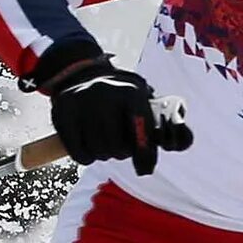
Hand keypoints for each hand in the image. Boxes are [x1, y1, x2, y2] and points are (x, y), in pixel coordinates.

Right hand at [29, 38, 191, 175]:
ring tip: (105, 142)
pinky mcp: (61, 110)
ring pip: (98, 152)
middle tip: (120, 145)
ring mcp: (81, 100)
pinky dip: (86, 157)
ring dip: (104, 155)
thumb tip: (181, 143)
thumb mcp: (151, 107)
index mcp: (132, 93)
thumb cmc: (127, 103)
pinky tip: (89, 146)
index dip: (144, 154)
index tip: (144, 165)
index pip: (141, 135)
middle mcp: (106, 92)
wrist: (86, 76)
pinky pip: (78, 153)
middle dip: (122, 153)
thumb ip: (174, 128)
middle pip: (118, 149)